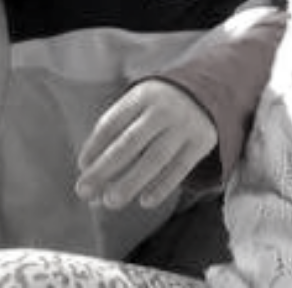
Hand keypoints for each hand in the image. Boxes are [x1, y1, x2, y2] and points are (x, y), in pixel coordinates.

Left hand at [75, 79, 217, 209]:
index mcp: (143, 96)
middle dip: (104, 169)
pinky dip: (162, 186)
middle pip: (130, 142)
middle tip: (84, 191)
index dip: (94, 147)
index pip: (112, 124)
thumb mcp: (139, 105)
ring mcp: (185, 124)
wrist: (208, 90)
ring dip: (131, 182)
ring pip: (155, 158)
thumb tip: (90, 176)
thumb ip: (115, 134)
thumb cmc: (159, 106)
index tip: (83, 168)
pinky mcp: (202, 140)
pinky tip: (144, 201)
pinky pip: (180, 167)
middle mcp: (165, 108)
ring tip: (110, 202)